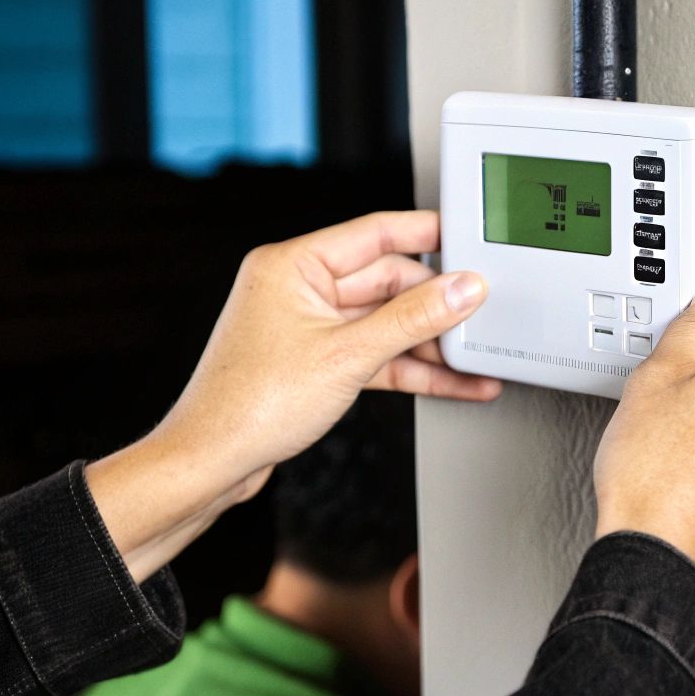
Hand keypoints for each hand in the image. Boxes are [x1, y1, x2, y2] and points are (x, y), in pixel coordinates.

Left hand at [88, 210, 500, 580]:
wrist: (214, 463)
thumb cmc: (250, 405)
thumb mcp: (348, 355)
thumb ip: (413, 319)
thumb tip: (461, 289)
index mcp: (292, 264)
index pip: (376, 232)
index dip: (428, 233)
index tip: (468, 238)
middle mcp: (298, 288)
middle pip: (387, 283)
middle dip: (435, 306)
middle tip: (480, 317)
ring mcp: (307, 326)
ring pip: (386, 324)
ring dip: (429, 344)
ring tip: (474, 359)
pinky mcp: (316, 362)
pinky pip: (376, 355)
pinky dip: (411, 368)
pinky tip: (451, 381)